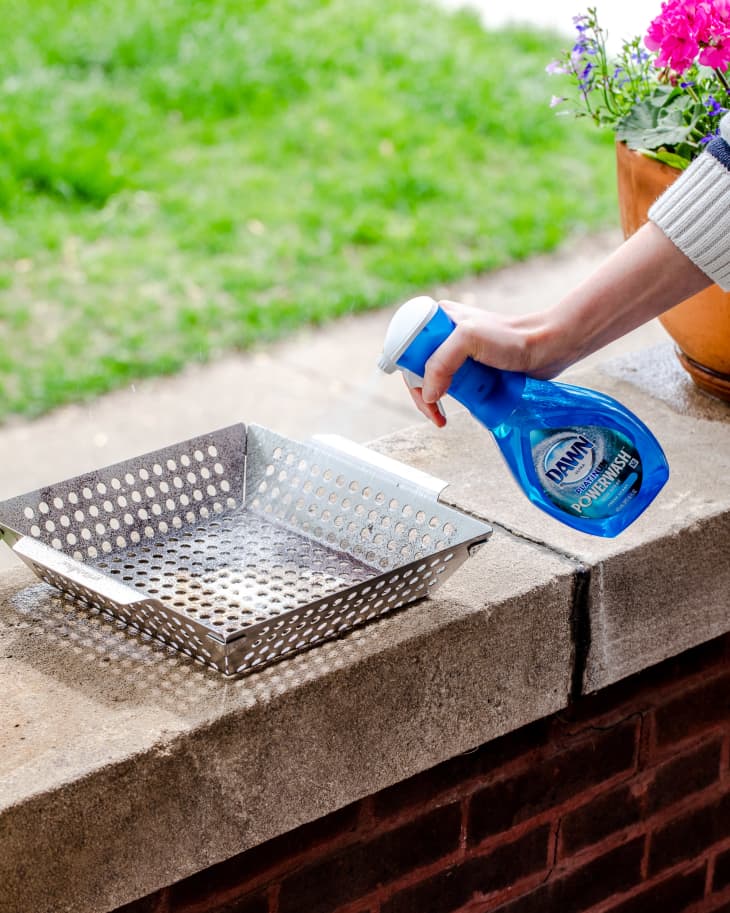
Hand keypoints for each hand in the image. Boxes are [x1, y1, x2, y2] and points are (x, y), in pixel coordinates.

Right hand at [406, 300, 556, 426]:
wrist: (547, 348)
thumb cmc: (512, 338)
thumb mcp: (468, 339)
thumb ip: (440, 363)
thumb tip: (428, 395)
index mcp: (438, 319)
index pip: (408, 350)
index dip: (409, 374)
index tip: (423, 395)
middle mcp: (446, 335)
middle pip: (419, 368)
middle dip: (422, 392)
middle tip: (434, 412)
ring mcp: (460, 353)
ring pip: (435, 381)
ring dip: (437, 399)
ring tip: (443, 414)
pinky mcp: (474, 369)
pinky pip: (454, 387)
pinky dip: (454, 399)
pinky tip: (458, 408)